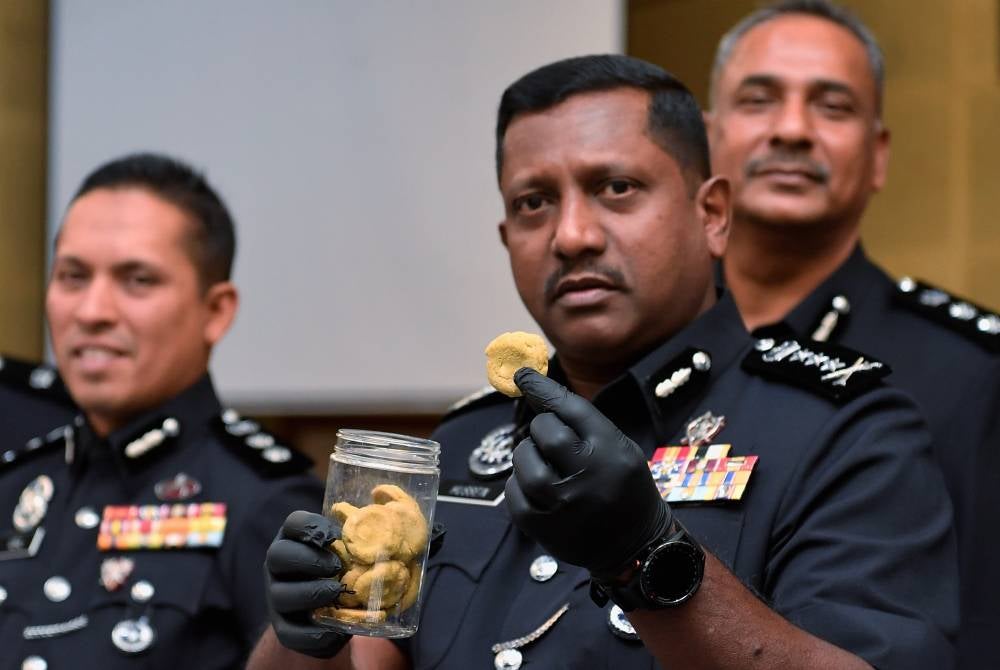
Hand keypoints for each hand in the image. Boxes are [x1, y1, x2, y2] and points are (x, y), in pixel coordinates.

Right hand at [264, 510, 350, 657]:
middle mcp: (277, 567)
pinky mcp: (282, 629)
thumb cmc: (340, 573)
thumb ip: (353, 543)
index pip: (293, 523)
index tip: (334, 536)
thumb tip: (381, 537)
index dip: (311, 526)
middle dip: (309, 559)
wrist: (325, 615)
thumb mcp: (344, 553)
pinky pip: (290, 633)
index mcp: (293, 540)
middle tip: (336, 566)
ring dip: (311, 593)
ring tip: (336, 592)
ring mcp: (275, 598)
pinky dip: (314, 633)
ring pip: (280, 595)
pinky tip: (334, 629)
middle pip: (278, 555)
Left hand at [505, 369, 671, 575]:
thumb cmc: (623, 487)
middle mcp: (587, 475)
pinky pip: (513, 491)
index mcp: (611, 450)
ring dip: (528, 455)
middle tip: (552, 442)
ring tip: (545, 465)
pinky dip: (519, 483)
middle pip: (545, 431)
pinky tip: (536, 487)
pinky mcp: (543, 528)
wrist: (636, 547)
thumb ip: (583, 423)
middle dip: (543, 430)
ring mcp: (563, 504)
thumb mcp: (620, 448)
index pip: (570, 408)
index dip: (542, 388)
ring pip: (524, 459)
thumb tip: (536, 390)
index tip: (521, 374)